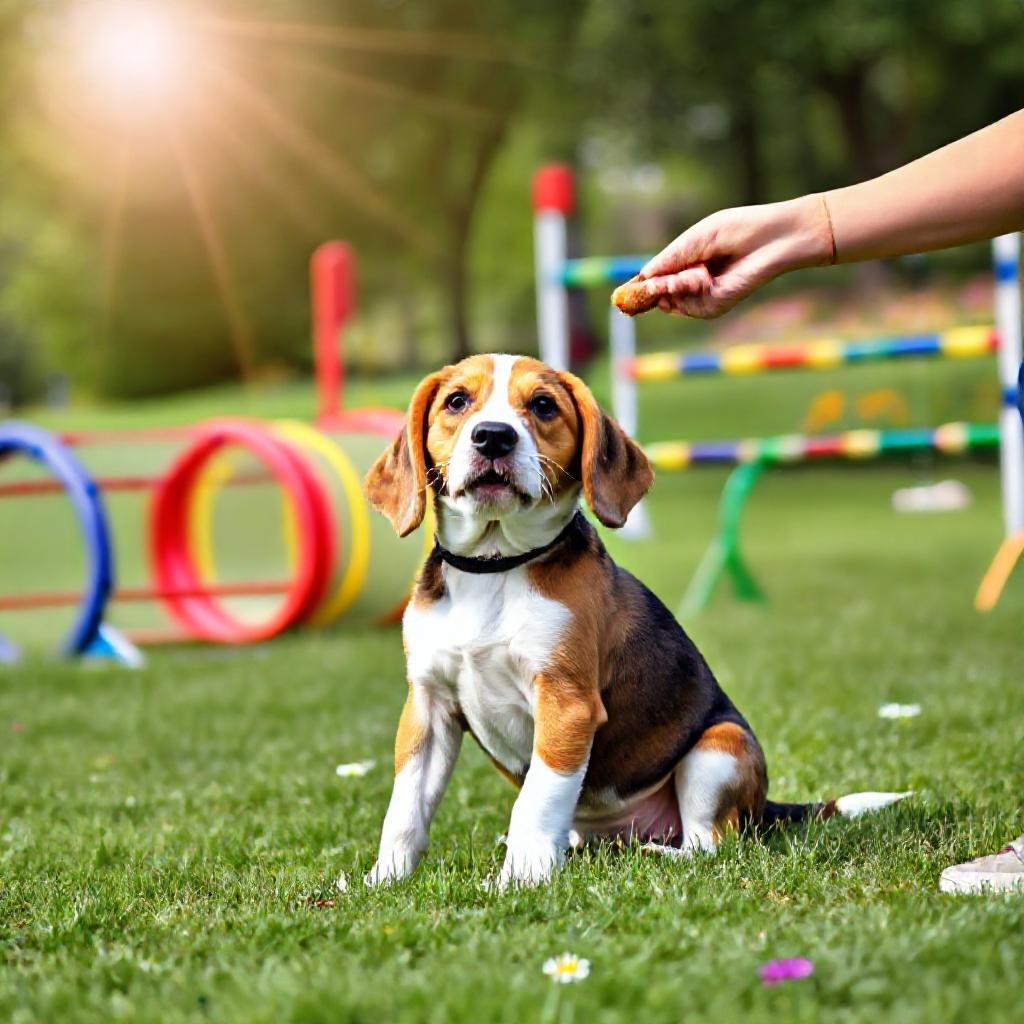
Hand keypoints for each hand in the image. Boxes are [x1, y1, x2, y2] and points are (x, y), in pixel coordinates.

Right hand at [632, 194, 834, 318]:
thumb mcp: (693, 240)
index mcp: (687, 265)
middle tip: (658, 280)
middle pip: (659, 298)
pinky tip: (704, 276)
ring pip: (673, 303)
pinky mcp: (717, 306)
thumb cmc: (737, 229)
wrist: (772, 237)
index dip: (641, 288)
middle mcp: (693, 285)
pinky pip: (690, 306)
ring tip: (697, 268)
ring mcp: (704, 298)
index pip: (657, 283)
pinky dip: (691, 290)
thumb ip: (668, 260)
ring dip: (676, 286)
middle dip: (656, 288)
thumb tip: (642, 278)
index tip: (625, 294)